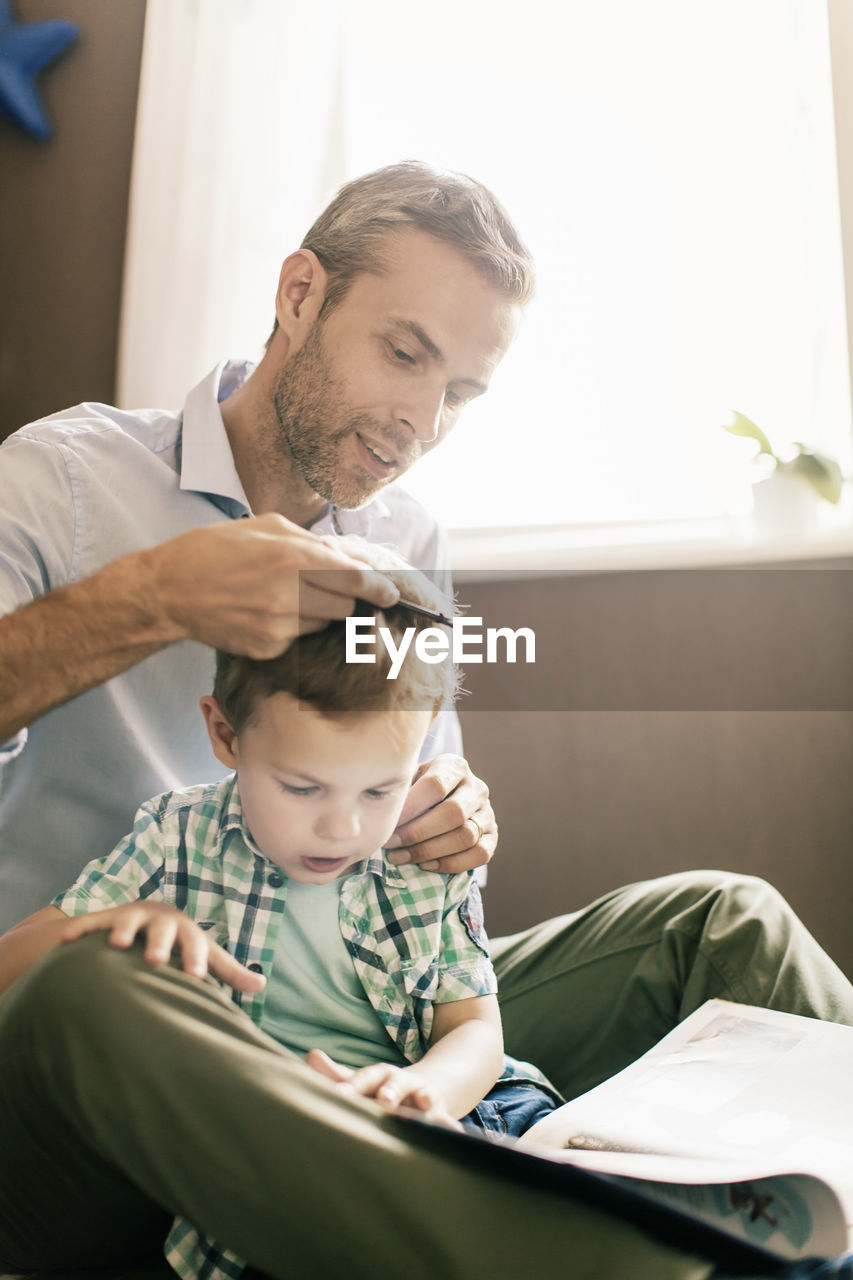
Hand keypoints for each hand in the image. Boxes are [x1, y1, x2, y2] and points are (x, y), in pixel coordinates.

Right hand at [61, 901, 265, 993]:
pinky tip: (67, 941)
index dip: (195, 958)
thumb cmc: (182, 943)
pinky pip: (92, 922)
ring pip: (128, 920)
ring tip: (116, 945)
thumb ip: (230, 971)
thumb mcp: (205, 953)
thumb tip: (262, 984)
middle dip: (160, 942)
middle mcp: (161, 921)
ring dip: (123, 929)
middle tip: (155, 960)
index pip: (195, 944)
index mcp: (186, 932)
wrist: (149, 915)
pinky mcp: (107, 919)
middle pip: (163, 929)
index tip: (195, 976)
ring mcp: (133, 918)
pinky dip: (81, 929)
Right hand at [139, 513, 399, 657]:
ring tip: (282, 595)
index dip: (380, 587)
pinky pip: (297, 638)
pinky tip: (262, 612)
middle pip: (345, 604)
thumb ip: (309, 541)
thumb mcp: (263, 527)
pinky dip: (291, 626)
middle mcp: (289, 593)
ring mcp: (279, 625)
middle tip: (320, 586)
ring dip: (316, 610)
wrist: (167, 591)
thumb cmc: (212, 551)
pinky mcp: (268, 648)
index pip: (355, 578)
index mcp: (291, 556)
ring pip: (323, 622)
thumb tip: (345, 557)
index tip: (391, 593)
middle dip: (342, 596)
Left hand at [305, 1049, 461, 1130]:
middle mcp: (402, 1083)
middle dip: (391, 1091)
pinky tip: (456, 1135)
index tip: (339, 1095)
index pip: (364, 1079)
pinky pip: (446, 1121)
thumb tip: (311, 1055)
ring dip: (426, 1102)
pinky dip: (451, 1128)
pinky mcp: (440, 1114)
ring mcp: (423, 1097)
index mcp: (379, 1076)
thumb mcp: (361, 1082)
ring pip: (425, 1097)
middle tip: (384, 1100)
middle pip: (396, 1084)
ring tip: (428, 1106)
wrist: (422, 1090)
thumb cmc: (380, 1090)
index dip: (352, 1087)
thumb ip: (336, 1076)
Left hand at [384, 755, 497, 872]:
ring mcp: (487, 813)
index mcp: (454, 766)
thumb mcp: (408, 781)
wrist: (441, 803)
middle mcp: (476, 787)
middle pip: (453, 813)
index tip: (388, 823)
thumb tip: (381, 816)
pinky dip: (450, 864)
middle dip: (418, 833)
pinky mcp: (492, 837)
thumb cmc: (416, 791)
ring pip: (466, 836)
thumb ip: (399, 793)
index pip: (435, 786)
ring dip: (429, 851)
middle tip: (391, 844)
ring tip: (400, 857)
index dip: (411, 808)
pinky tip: (425, 865)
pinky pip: (479, 854)